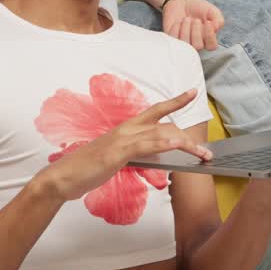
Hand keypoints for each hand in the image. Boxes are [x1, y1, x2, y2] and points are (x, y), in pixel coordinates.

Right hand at [37, 89, 212, 201]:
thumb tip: (153, 154)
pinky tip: (176, 145)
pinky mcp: (118, 152)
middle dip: (188, 138)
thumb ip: (134, 153)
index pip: (155, 110)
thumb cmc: (88, 168)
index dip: (175, 101)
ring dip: (185, 145)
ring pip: (160, 134)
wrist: (65, 177)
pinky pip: (145, 145)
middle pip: (164, 124)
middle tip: (205, 152)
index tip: (191, 93)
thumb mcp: (117, 158)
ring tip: (202, 155)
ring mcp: (122, 139)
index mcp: (125, 128)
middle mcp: (126, 129)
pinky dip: (163, 143)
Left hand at [162, 0, 224, 51]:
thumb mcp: (211, 10)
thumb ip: (218, 19)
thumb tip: (216, 27)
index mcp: (208, 38)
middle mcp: (196, 43)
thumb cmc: (198, 8)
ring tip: (186, 19)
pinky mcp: (172, 40)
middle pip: (198, 46)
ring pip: (185, 44)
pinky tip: (178, 22)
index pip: (212, 46)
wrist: (181, 2)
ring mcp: (184, 43)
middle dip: (196, 31)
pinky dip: (176, 28)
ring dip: (186, 29)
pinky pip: (174, 39)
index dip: (210, 36)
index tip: (208, 22)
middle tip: (195, 20)